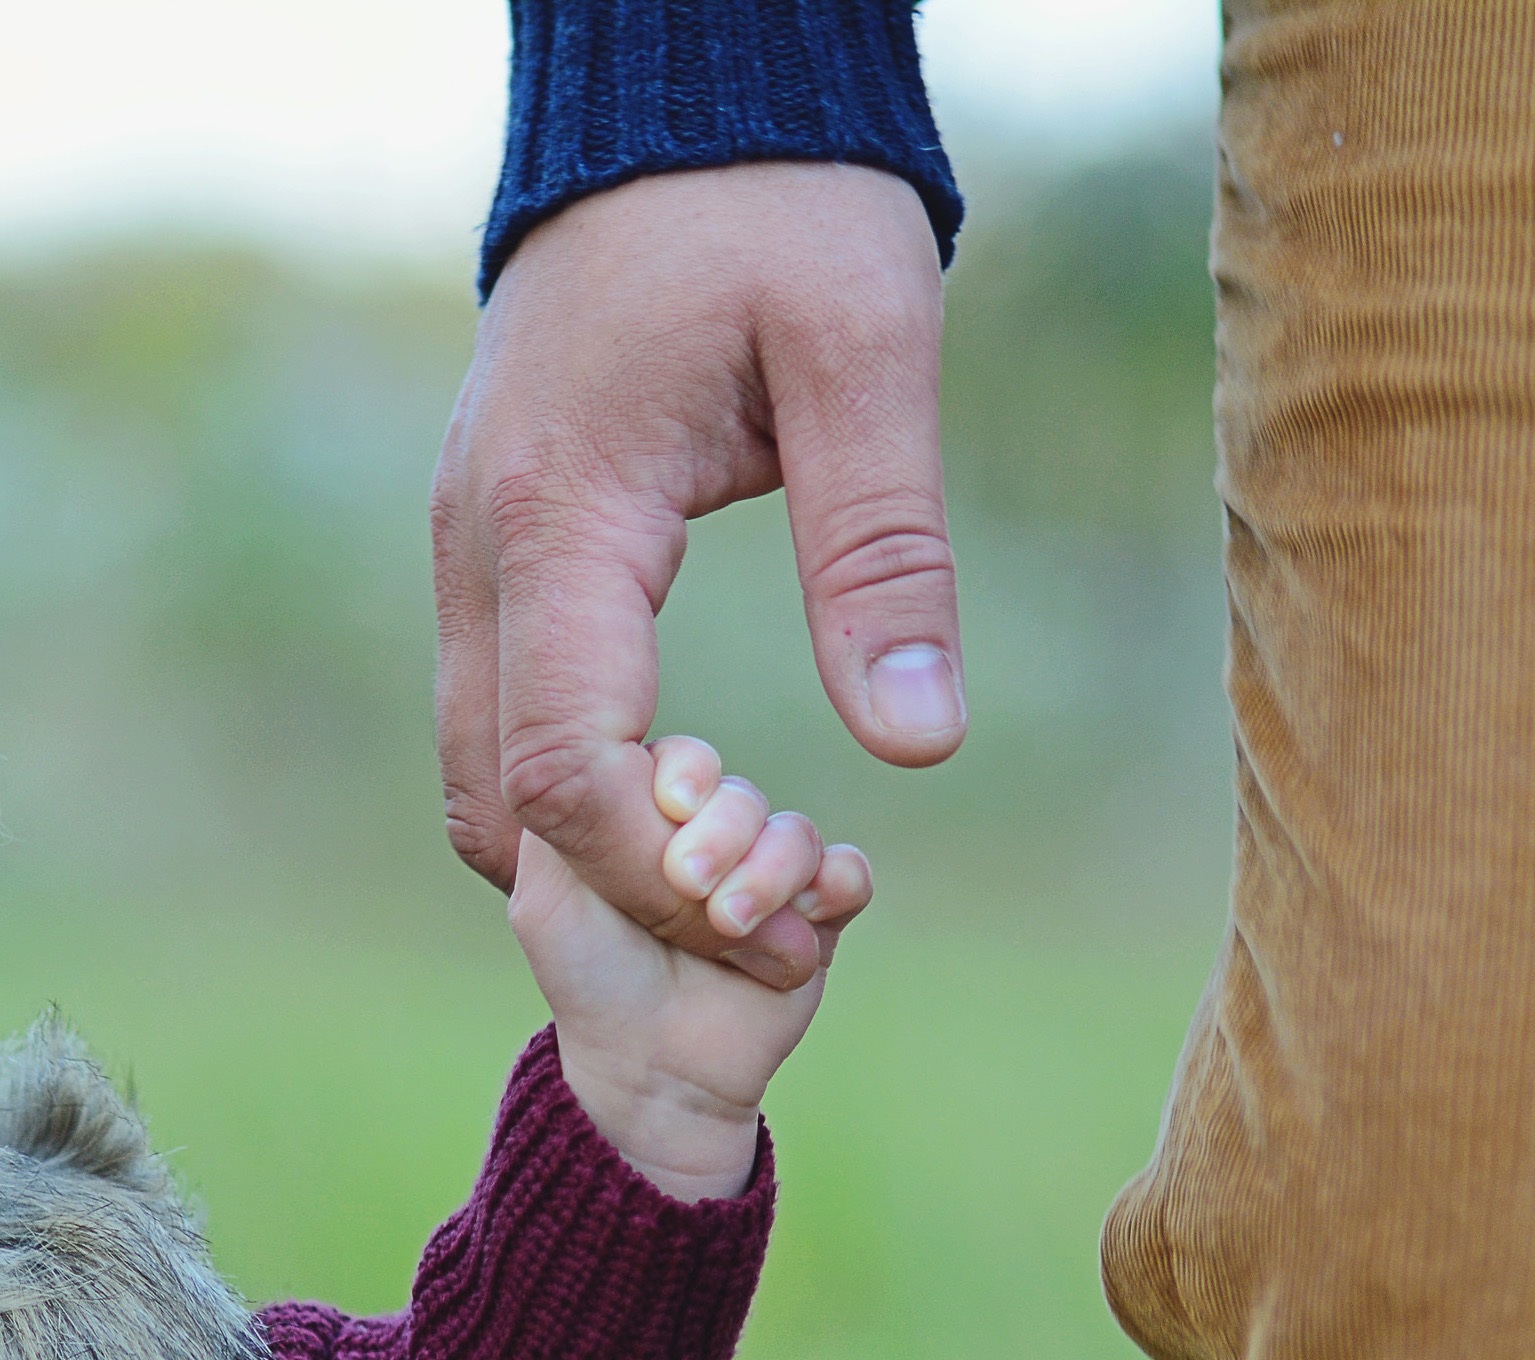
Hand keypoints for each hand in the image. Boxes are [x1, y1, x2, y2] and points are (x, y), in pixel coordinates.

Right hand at [435, 163, 962, 991]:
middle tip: (772, 927)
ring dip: (593, 857)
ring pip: (484, 774)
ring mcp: (470, 549)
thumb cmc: (781, 212)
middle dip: (627, 897)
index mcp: (561, 515)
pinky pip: (504, 718)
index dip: (668, 880)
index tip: (788, 920)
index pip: (568, 769)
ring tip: (741, 876)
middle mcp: (479, 548)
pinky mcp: (498, 549)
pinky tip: (689, 806)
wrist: (685, 112)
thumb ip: (884, 553)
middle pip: (501, 802)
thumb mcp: (864, 359)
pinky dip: (576, 796)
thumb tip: (917, 741)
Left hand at [509, 736, 871, 1201]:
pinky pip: (850, 873)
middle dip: (723, 835)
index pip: (685, 761)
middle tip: (691, 887)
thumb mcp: (547, 895)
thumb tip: (602, 744)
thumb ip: (560, 814)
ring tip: (731, 925)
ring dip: (769, 873)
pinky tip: (806, 917)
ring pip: (796, 833)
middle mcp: (716, 842)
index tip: (670, 808)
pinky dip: (834, 884)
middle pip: (743, 794)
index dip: (685, 775)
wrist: (652, 1072)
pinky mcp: (819, 922)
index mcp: (652, 823)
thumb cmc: (591, 982)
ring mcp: (771, 880)